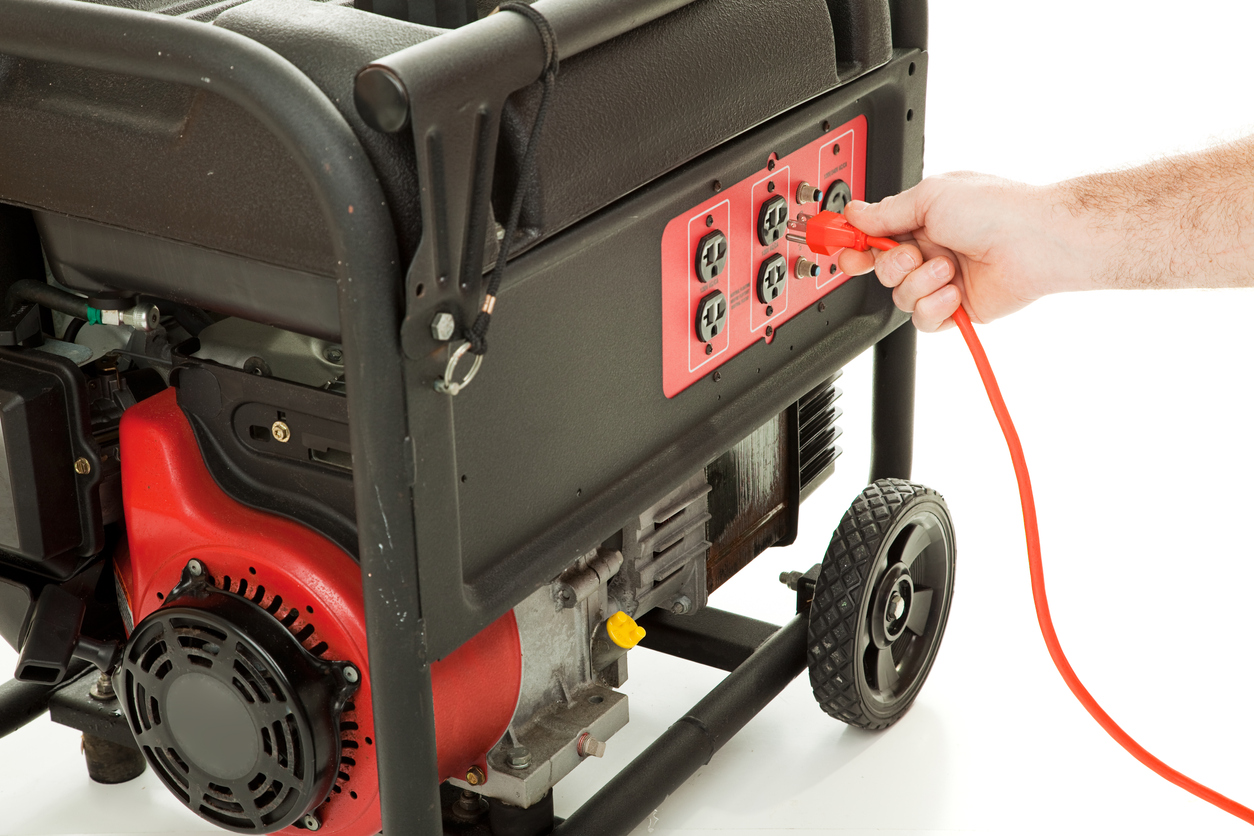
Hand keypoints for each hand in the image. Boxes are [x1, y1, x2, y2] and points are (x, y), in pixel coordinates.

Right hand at [836, 173, 1077, 330]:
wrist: (1037, 244)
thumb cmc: (998, 211)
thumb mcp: (931, 196)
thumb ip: (886, 211)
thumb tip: (856, 213)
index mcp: (921, 218)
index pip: (873, 235)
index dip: (854, 244)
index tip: (844, 249)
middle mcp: (930, 249)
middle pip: (881, 270)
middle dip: (892, 265)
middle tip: (911, 255)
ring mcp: (942, 280)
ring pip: (900, 297)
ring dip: (920, 284)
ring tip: (948, 269)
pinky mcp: (955, 308)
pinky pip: (923, 320)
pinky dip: (935, 307)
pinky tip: (953, 292)